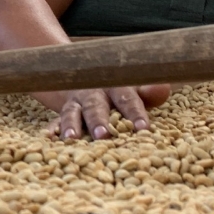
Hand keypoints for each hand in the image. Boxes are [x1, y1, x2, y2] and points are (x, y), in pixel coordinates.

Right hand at [47, 84, 170, 138]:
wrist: (85, 75)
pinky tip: (49, 138)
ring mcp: (76, 102)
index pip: (127, 99)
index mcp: (116, 88)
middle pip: (96, 106)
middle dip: (99, 121)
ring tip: (72, 138)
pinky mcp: (63, 111)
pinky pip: (54, 119)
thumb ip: (149, 92)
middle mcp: (94, 94)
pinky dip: (51, 129)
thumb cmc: (119, 92)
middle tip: (103, 135)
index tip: (143, 129)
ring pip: (72, 112)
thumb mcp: (135, 89)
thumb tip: (164, 89)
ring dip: (71, 124)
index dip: (135, 113)